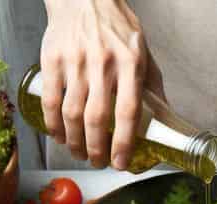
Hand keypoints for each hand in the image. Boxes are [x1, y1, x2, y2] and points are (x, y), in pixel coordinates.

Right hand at [41, 0, 164, 168]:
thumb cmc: (117, 27)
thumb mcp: (144, 52)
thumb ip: (153, 86)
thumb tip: (165, 121)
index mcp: (130, 64)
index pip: (127, 113)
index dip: (123, 143)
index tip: (121, 163)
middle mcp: (103, 64)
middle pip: (96, 119)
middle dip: (97, 149)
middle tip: (99, 162)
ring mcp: (75, 62)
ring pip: (71, 114)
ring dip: (74, 142)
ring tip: (80, 153)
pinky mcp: (52, 59)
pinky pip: (50, 100)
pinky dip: (53, 124)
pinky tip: (58, 136)